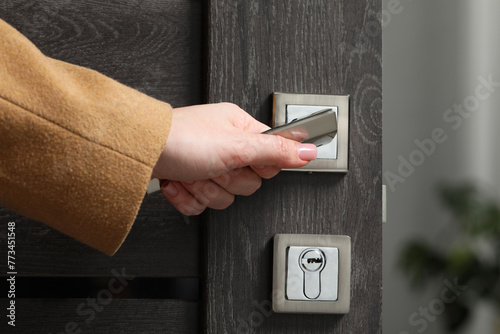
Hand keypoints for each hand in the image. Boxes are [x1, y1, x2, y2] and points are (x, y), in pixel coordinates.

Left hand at [152, 103, 316, 214]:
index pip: (270, 156)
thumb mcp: (237, 145)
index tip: (242, 161)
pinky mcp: (190, 182)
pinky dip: (188, 197)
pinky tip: (179, 182)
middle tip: (213, 165)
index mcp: (240, 130)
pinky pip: (202, 204)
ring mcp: (206, 166)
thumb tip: (310, 151)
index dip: (257, 166)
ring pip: (224, 197)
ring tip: (192, 172)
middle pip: (247, 183)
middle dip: (226, 180)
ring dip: (205, 189)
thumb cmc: (180, 139)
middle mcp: (224, 147)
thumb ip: (276, 151)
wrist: (138, 153)